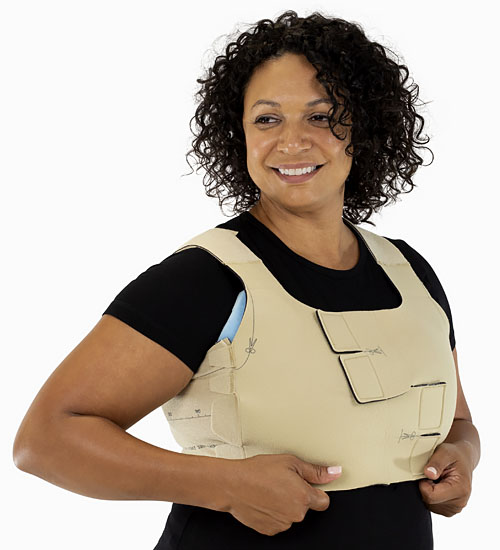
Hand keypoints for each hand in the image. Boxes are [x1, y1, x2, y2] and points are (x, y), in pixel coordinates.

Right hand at [223, 453, 341, 535]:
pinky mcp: (270, 530)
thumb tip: (333, 473)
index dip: (316, 491)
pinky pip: (278, 522)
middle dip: (297, 496)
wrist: (232, 484)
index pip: (323, 501)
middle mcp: (295, 514)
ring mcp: (282, 524)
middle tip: (282, 482)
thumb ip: (315, 470)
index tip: (307, 485)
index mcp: (303, 497)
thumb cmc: (257, 471)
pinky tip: (264, 500)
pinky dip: (274, 513)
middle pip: (305, 507)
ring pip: (291, 515)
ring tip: (269, 489)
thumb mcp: (289, 462)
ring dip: (285, 505)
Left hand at [418, 441, 472, 516]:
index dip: (423, 483)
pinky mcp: (450, 510)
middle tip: (434, 475)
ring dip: (428, 491)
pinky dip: (431, 495)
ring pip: (429, 504)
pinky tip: (438, 485)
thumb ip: (436, 463)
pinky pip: (432, 506)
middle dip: (426, 486)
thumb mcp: (445, 452)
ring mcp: (455, 508)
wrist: (463, 459)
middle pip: (429, 501)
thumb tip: (428, 474)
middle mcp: (460, 502)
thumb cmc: (454, 455)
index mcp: (460, 489)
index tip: (428, 473)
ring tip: (438, 479)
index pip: (430, 496)